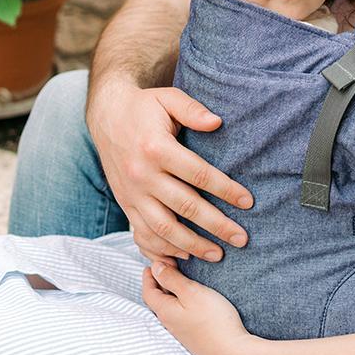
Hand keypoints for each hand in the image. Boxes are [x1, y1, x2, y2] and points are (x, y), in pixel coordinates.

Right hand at [86, 74, 253, 262]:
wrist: (106, 116)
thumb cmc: (145, 106)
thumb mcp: (168, 98)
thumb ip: (192, 109)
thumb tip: (217, 122)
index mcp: (156, 148)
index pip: (198, 174)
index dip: (225, 190)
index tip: (248, 202)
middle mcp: (142, 175)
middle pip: (185, 207)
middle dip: (216, 225)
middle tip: (241, 238)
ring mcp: (131, 193)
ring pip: (163, 228)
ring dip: (192, 245)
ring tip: (218, 255)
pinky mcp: (125, 203)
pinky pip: (142, 233)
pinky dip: (162, 250)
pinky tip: (184, 257)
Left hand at [143, 261, 258, 354]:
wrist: (232, 353)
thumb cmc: (213, 320)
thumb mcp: (191, 292)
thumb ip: (172, 279)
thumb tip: (155, 267)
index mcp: (165, 311)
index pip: (148, 291)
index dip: (149, 275)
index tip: (155, 261)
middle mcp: (170, 323)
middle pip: (157, 299)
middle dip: (158, 281)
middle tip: (166, 265)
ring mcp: (182, 331)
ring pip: (169, 306)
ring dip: (170, 290)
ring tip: (179, 276)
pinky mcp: (194, 335)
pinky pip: (180, 313)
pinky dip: (180, 300)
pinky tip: (191, 297)